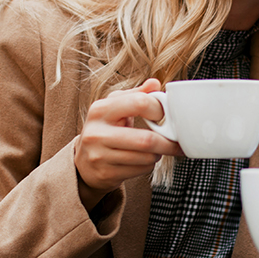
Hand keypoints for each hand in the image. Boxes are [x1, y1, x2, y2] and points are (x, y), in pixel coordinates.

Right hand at [74, 79, 181, 206]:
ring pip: (146, 157)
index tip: (164, 115)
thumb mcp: (114, 107)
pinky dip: (148, 166)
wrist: (83, 163)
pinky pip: (141, 170)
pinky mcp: (105, 173)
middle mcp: (97, 132)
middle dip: (168, 142)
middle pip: (146, 140)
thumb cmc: (105, 130)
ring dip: (158, 154)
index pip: (139, 103)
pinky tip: (142, 160)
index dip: (158, 109)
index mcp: (100, 109)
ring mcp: (99, 155)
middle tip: (176, 141)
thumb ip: (136, 94)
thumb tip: (155, 83)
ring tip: (154, 150)